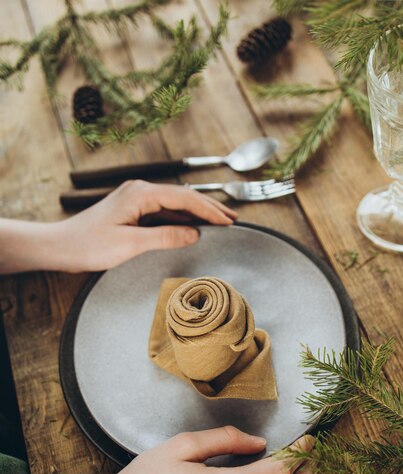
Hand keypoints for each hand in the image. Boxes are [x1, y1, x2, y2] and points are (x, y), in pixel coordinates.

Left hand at [53, 180, 236, 272]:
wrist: (61, 246)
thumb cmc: (89, 245)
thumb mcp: (130, 244)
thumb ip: (164, 237)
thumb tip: (193, 233)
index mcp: (140, 194)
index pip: (185, 197)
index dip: (210, 210)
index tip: (229, 221)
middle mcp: (140, 190)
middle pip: (183, 196)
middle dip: (210, 208)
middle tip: (233, 220)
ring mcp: (136, 199)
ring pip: (175, 203)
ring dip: (198, 212)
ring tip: (221, 222)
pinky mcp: (133, 209)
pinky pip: (164, 210)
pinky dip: (182, 217)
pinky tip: (194, 225)